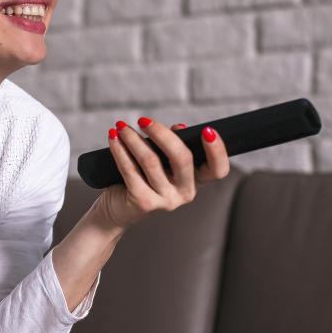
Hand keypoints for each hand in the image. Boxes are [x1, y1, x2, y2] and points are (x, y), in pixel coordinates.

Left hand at [98, 117, 229, 230]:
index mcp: (196, 181)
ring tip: (121, 127)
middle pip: (182, 157)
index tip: (208, 130)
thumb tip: (178, 128)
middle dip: (161, 133)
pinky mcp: (144, 202)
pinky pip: (130, 169)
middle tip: (143, 120)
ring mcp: (165, 201)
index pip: (218, 170)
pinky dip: (120, 150)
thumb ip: (172, 147)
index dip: (217, 151)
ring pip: (151, 160)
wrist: (117, 212)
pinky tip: (113, 138)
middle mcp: (185, 193)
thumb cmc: (142, 181)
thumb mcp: (162, 164)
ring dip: (133, 139)